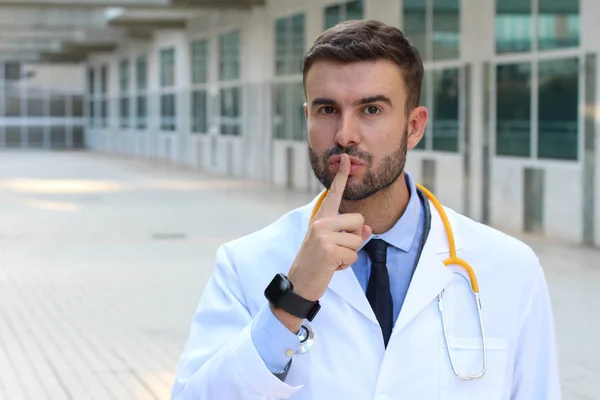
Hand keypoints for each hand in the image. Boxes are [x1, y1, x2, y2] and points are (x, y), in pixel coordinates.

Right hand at [272, 154, 371, 332]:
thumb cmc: (316, 263)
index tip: (346, 158)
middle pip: (358, 220)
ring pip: (358, 239)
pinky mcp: (328, 250)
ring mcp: (323, 235)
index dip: (341, 176)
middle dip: (355, 238)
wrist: (299, 284)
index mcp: (321, 219)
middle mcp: (321, 223)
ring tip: (332, 259)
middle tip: (337, 250)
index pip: (334, 194)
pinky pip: (353, 255)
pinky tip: (331, 267)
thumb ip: (350, 233)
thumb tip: (368, 228)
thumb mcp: (332, 245)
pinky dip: (346, 264)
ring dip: (350, 254)